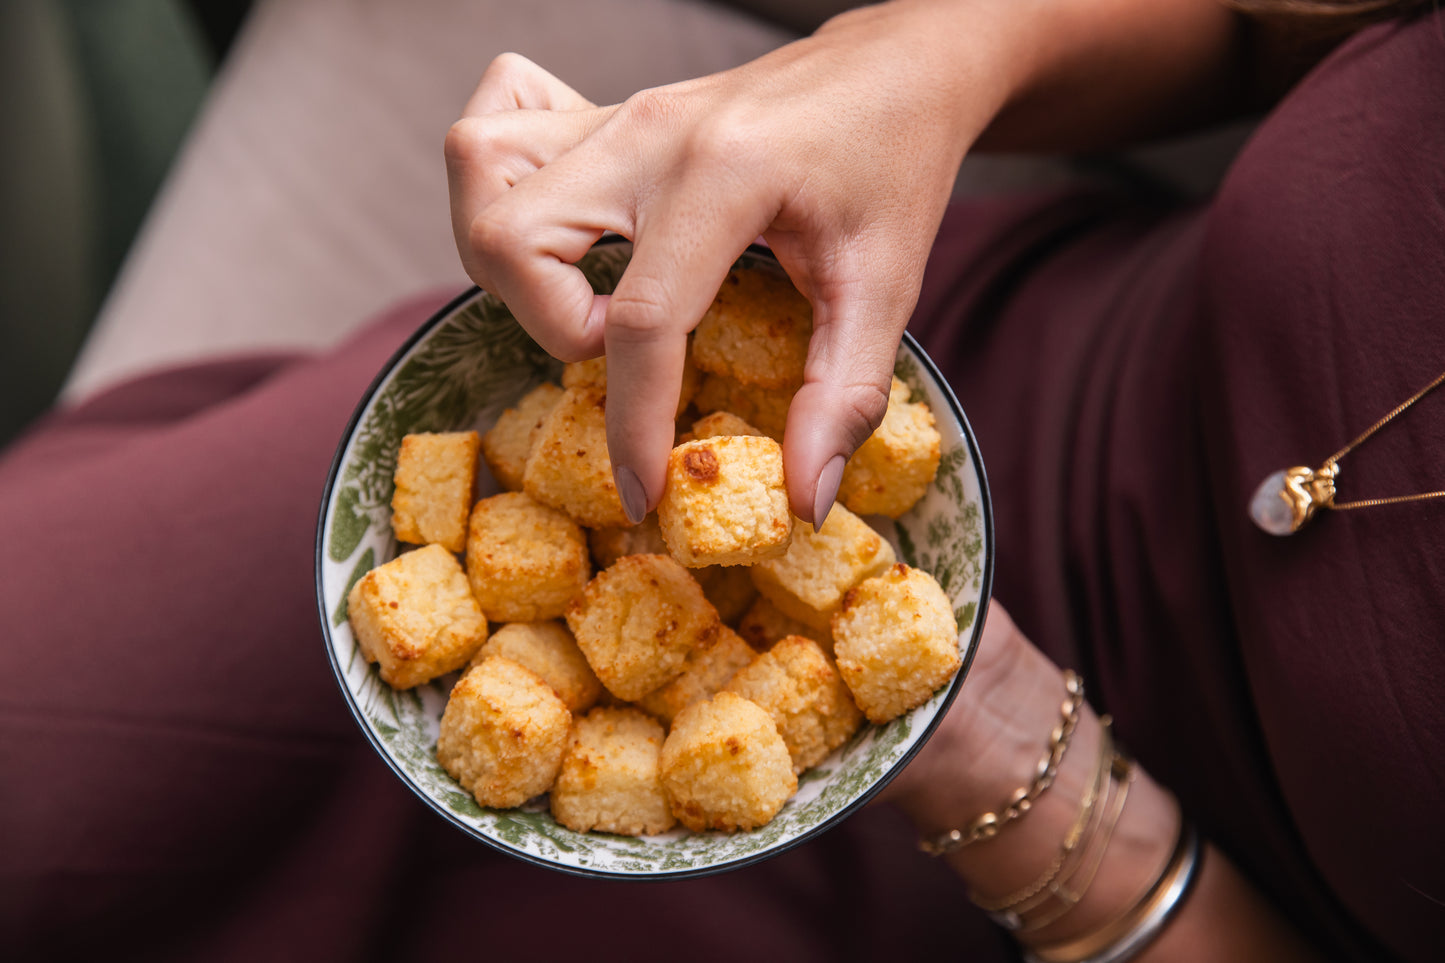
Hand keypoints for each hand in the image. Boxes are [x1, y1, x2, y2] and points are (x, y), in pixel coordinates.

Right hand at [445, 3, 1012, 523]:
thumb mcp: (887, 285)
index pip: (641, 317)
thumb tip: (802, 497)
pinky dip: (501, 183)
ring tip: (589, 296)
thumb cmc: (893, 161)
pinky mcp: (604, 111)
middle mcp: (648, 133)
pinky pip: (497, 126)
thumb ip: (843, 394)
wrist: (894, 67)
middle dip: (551, 327)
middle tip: (626, 349)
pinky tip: (566, 227)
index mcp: (725, 174)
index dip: (633, 423)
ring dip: (512, 262)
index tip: (644, 491)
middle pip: (512, 238)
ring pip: (481, 170)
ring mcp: (616, 113)